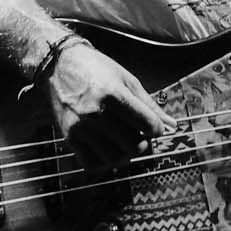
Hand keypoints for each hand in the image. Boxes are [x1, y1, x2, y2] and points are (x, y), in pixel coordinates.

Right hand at [42, 44, 173, 166]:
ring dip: (125, 154)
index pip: (148, 125)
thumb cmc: (96, 69)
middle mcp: (96, 113)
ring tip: (124, 142)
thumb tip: (172, 125)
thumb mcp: (127, 80)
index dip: (156, 129)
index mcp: (114, 95)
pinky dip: (105, 163)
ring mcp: (81, 127)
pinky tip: (108, 150)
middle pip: (134, 145)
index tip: (153, 126)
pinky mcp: (69, 137)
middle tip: (139, 133)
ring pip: (115, 158)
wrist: (59, 66)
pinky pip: (92, 164)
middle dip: (143, 142)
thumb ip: (149, 105)